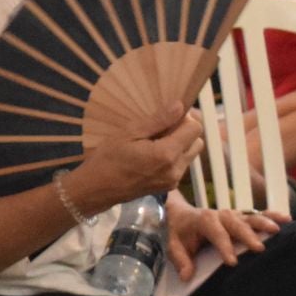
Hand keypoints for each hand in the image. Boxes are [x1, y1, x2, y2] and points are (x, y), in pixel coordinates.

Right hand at [72, 104, 204, 210]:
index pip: (195, 129)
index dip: (184, 119)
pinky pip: (181, 166)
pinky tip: (152, 155)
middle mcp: (176, 169)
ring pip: (190, 155)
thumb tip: (180, 106)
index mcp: (167, 153)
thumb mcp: (129, 133)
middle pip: (197, 142)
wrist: (98, 189)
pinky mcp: (168, 187)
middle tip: (162, 129)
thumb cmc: (109, 158)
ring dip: (180, 145)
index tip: (167, 117)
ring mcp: (173, 180)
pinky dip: (173, 157)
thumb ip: (158, 121)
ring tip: (156, 142)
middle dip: (185, 132)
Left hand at [163, 199, 284, 280]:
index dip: (223, 246)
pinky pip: (257, 214)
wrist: (181, 214)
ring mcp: (233, 215)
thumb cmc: (180, 233)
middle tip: (259, 248)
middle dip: (247, 235)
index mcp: (204, 220)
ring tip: (278, 229)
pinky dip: (271, 215)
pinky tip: (287, 218)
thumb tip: (187, 276)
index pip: (215, 233)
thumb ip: (180, 260)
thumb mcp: (173, 246)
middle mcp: (221, 215)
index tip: (232, 262)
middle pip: (236, 224)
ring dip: (264, 222)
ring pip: (250, 217)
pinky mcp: (241, 217)